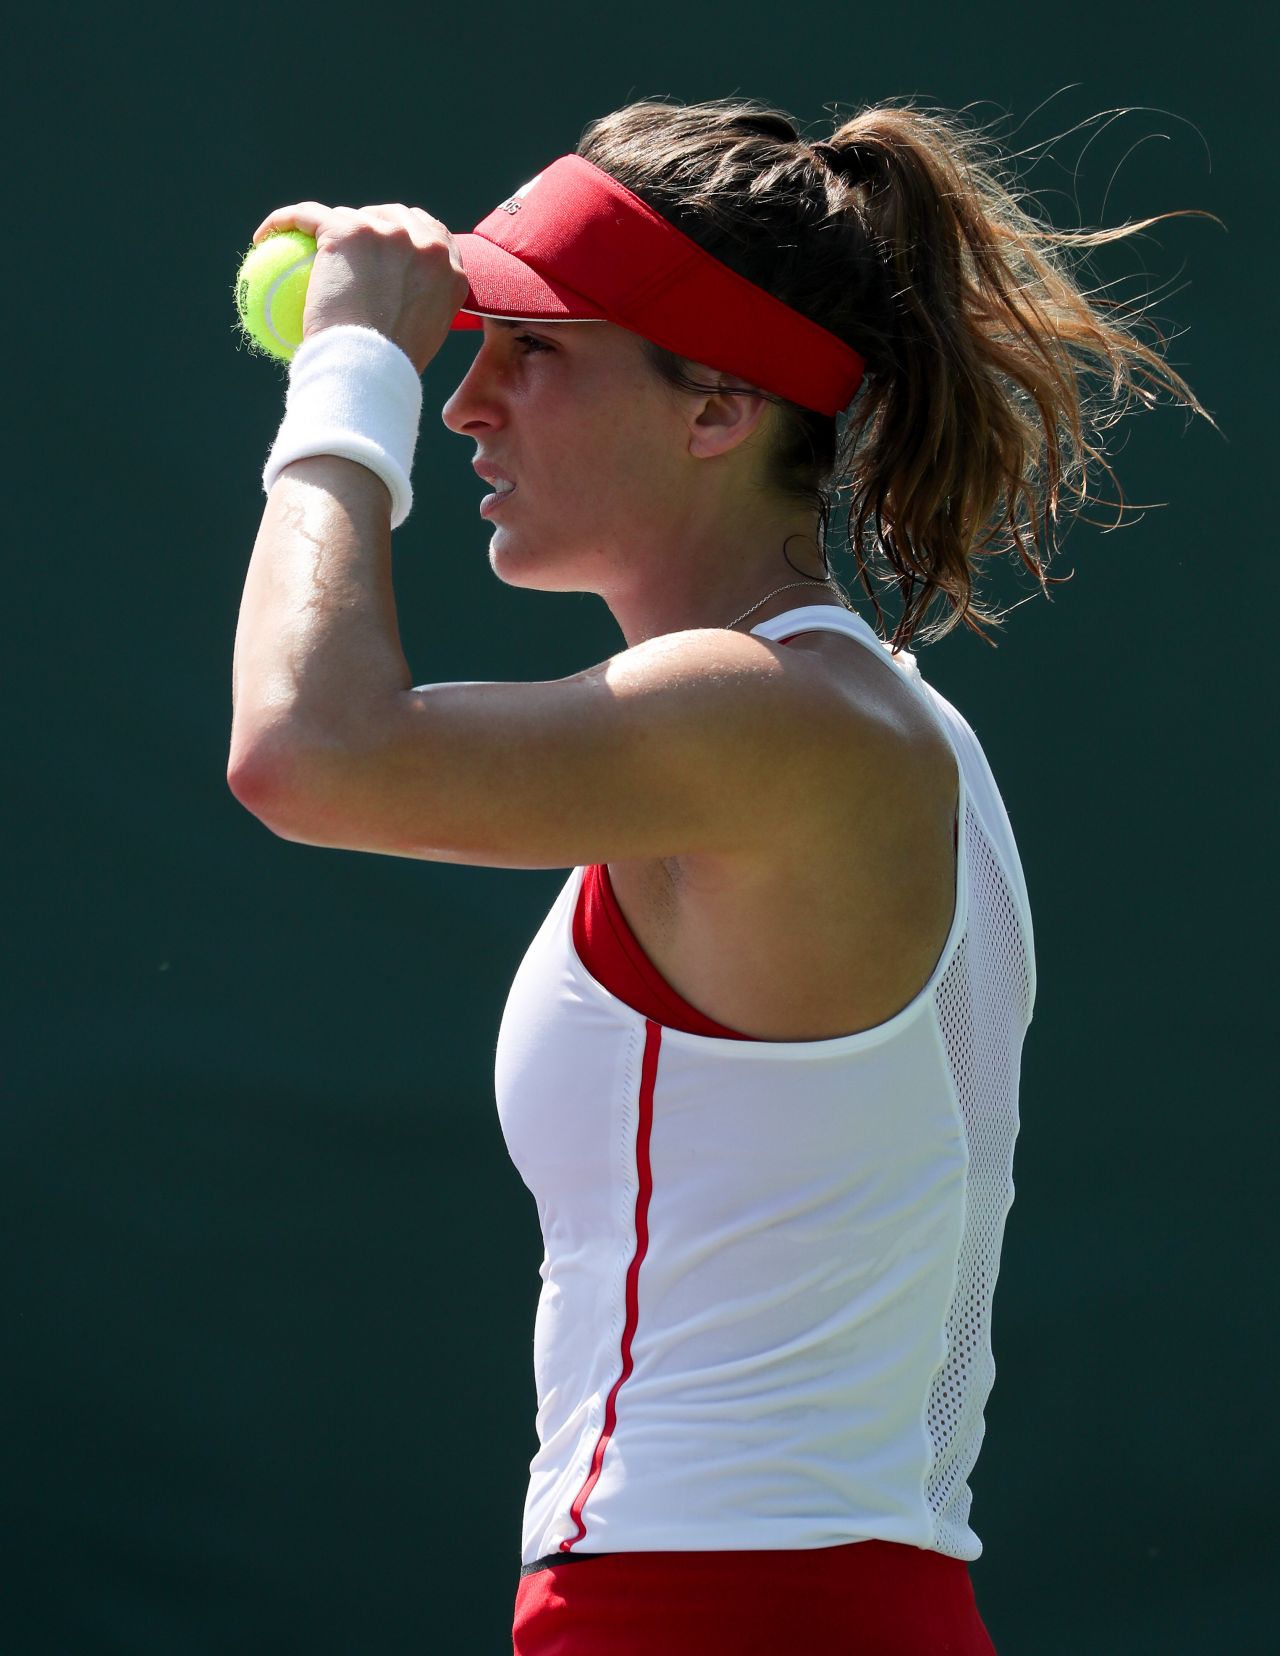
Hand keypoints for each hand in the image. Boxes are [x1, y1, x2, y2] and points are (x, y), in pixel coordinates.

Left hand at [250, 201, 469, 374]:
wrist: (368, 372)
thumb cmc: (387, 372)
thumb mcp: (420, 342)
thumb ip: (418, 313)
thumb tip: (396, 311)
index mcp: (452, 272)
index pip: (431, 235)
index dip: (406, 232)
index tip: (383, 245)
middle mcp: (427, 246)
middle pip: (392, 215)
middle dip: (369, 222)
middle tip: (341, 246)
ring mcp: (388, 233)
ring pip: (349, 215)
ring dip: (328, 227)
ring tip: (303, 245)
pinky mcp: (348, 230)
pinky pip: (307, 216)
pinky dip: (283, 223)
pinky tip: (264, 237)